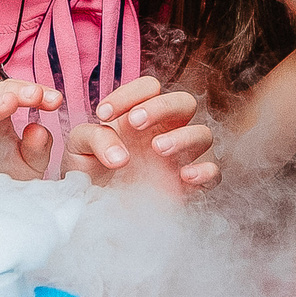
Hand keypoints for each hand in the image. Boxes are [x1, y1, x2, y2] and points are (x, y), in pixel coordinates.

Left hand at [66, 76, 221, 192]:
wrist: (94, 208)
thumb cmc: (89, 170)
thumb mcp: (81, 148)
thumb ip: (95, 138)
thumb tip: (120, 156)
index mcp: (142, 113)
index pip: (149, 88)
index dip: (129, 95)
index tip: (102, 114)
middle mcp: (168, 129)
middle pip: (184, 102)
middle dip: (160, 107)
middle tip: (134, 123)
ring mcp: (183, 156)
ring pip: (203, 133)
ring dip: (183, 137)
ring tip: (156, 148)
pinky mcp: (192, 184)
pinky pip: (215, 172)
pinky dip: (205, 170)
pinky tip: (184, 176)